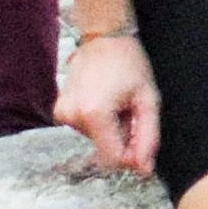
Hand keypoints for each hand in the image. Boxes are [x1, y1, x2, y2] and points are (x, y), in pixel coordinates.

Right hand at [58, 28, 160, 179]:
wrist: (104, 39)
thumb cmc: (130, 65)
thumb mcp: (148, 101)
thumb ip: (147, 137)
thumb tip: (143, 169)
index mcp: (94, 115)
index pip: (113, 158)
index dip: (131, 157)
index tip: (142, 142)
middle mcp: (72, 117)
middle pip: (105, 149)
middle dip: (122, 136)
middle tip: (129, 110)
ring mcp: (62, 114)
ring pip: (96, 139)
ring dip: (111, 128)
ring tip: (117, 102)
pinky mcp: (59, 111)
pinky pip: (86, 128)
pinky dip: (99, 122)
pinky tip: (105, 101)